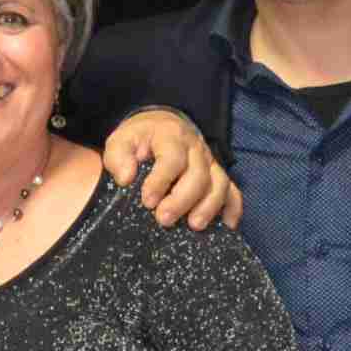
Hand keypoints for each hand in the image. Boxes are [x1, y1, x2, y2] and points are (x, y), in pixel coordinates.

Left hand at [101, 110, 243, 233]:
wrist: (161, 125)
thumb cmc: (139, 139)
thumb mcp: (121, 140)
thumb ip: (118, 157)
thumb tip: (125, 178)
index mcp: (171, 136)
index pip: (172, 158)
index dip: (161, 181)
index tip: (147, 201)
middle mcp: (195, 148)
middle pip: (199, 174)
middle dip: (182, 200)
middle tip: (164, 219)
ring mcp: (210, 162)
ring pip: (219, 183)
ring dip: (209, 206)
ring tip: (193, 225)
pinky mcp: (217, 174)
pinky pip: (232, 190)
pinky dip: (233, 208)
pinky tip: (226, 226)